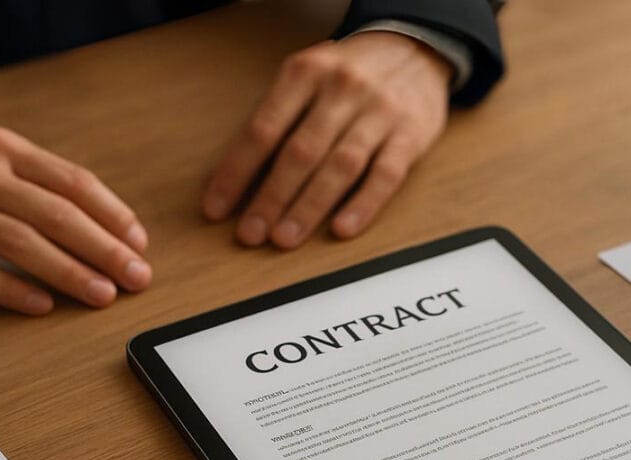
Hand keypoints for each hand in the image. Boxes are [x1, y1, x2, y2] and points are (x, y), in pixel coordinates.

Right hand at [0, 126, 149, 314]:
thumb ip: (30, 177)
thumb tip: (95, 216)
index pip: (71, 182)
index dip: (111, 215)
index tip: (138, 243)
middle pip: (55, 214)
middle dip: (104, 249)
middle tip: (138, 277)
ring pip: (19, 242)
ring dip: (68, 272)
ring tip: (102, 295)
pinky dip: (9, 288)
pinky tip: (41, 305)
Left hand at [202, 31, 452, 247]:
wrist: (414, 51)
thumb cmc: (348, 75)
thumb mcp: (307, 76)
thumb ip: (278, 115)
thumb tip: (237, 176)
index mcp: (305, 72)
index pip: (262, 130)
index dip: (236, 172)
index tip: (217, 208)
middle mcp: (343, 89)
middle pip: (300, 152)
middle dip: (271, 198)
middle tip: (250, 234)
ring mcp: (380, 112)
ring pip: (340, 167)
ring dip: (309, 207)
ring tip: (285, 238)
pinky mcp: (411, 135)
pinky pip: (385, 176)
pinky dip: (362, 205)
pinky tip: (341, 229)